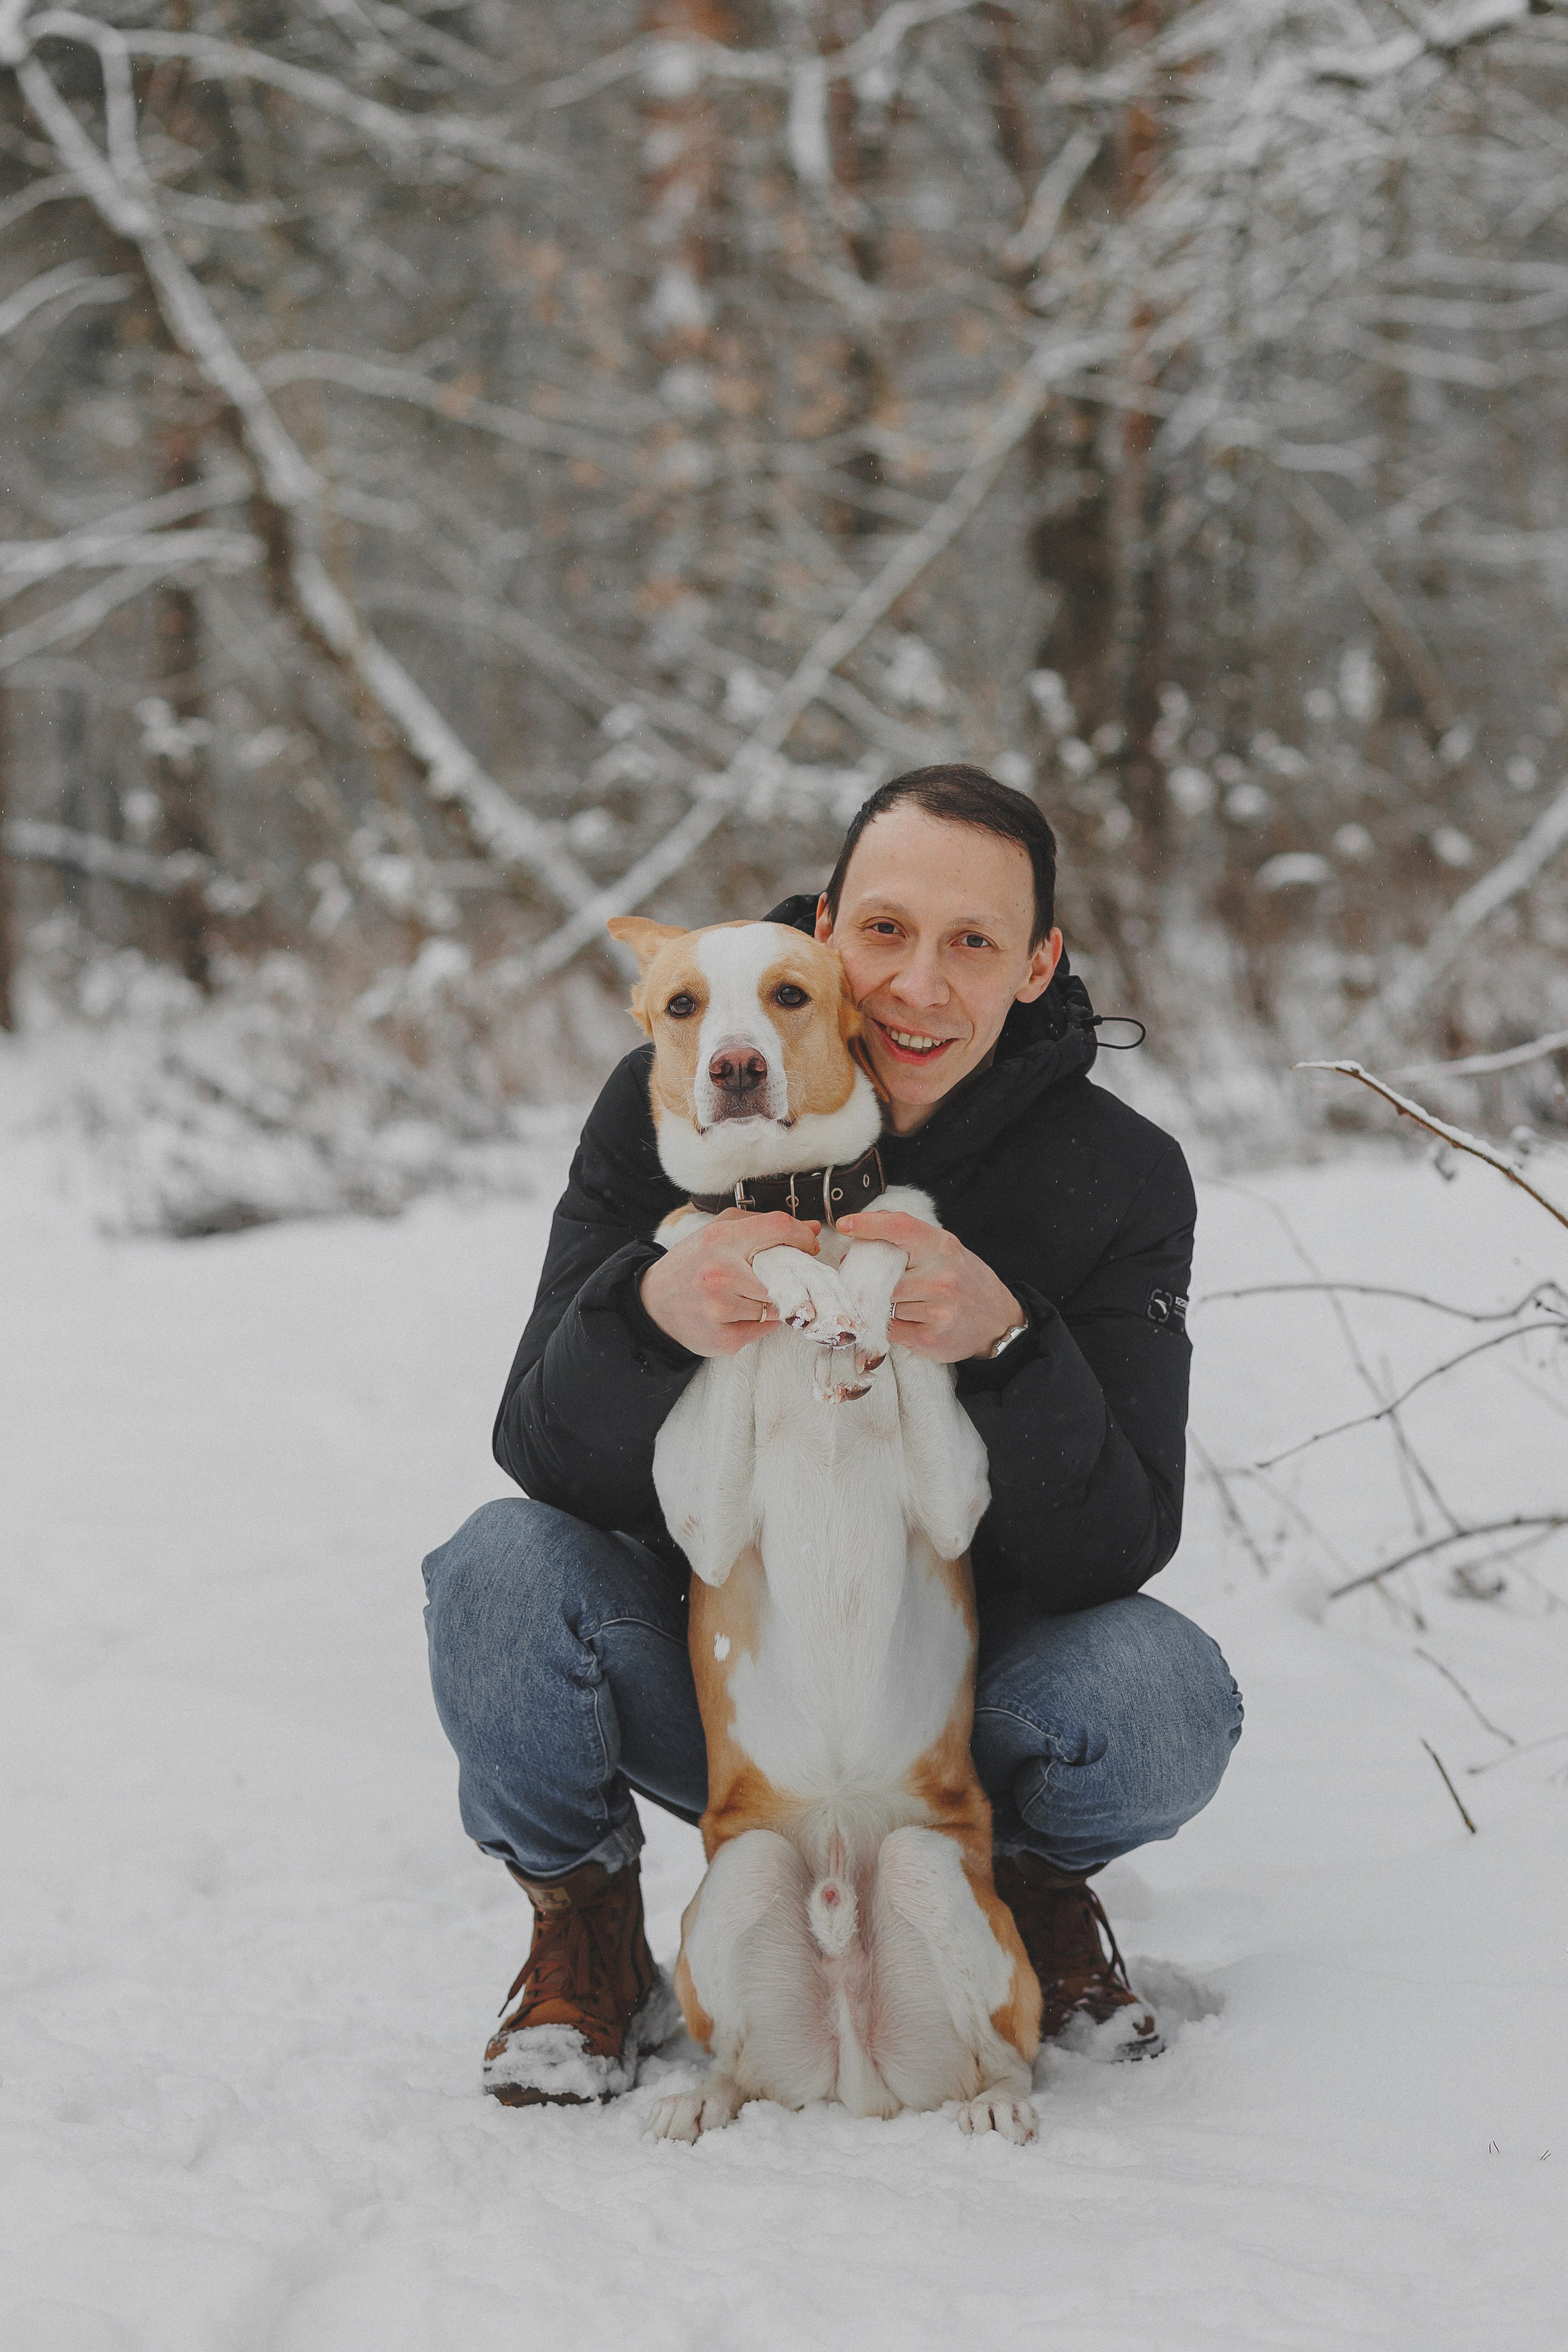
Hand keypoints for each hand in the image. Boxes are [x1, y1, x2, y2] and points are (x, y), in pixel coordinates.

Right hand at [639, 1208, 821, 1357]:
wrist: (653, 1304)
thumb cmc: (692, 1263)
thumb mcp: (719, 1232)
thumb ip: (763, 1225)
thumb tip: (813, 1230)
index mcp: (720, 1239)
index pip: (779, 1228)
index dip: (802, 1236)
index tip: (807, 1245)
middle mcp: (720, 1274)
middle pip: (785, 1273)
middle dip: (791, 1276)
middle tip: (785, 1275)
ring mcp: (722, 1309)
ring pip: (777, 1305)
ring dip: (773, 1301)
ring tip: (747, 1295)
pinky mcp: (726, 1339)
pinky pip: (765, 1328)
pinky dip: (759, 1321)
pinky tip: (737, 1314)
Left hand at [836, 1210, 1021, 1363]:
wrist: (999, 1321)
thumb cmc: (966, 1281)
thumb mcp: (946, 1251)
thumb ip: (912, 1243)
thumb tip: (862, 1238)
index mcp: (942, 1247)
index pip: (900, 1227)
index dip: (869, 1224)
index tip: (845, 1224)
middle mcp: (941, 1277)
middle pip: (882, 1276)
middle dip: (871, 1280)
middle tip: (873, 1281)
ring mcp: (937, 1310)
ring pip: (885, 1305)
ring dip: (887, 1306)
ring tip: (910, 1305)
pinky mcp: (930, 1338)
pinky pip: (891, 1329)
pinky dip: (894, 1325)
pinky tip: (912, 1321)